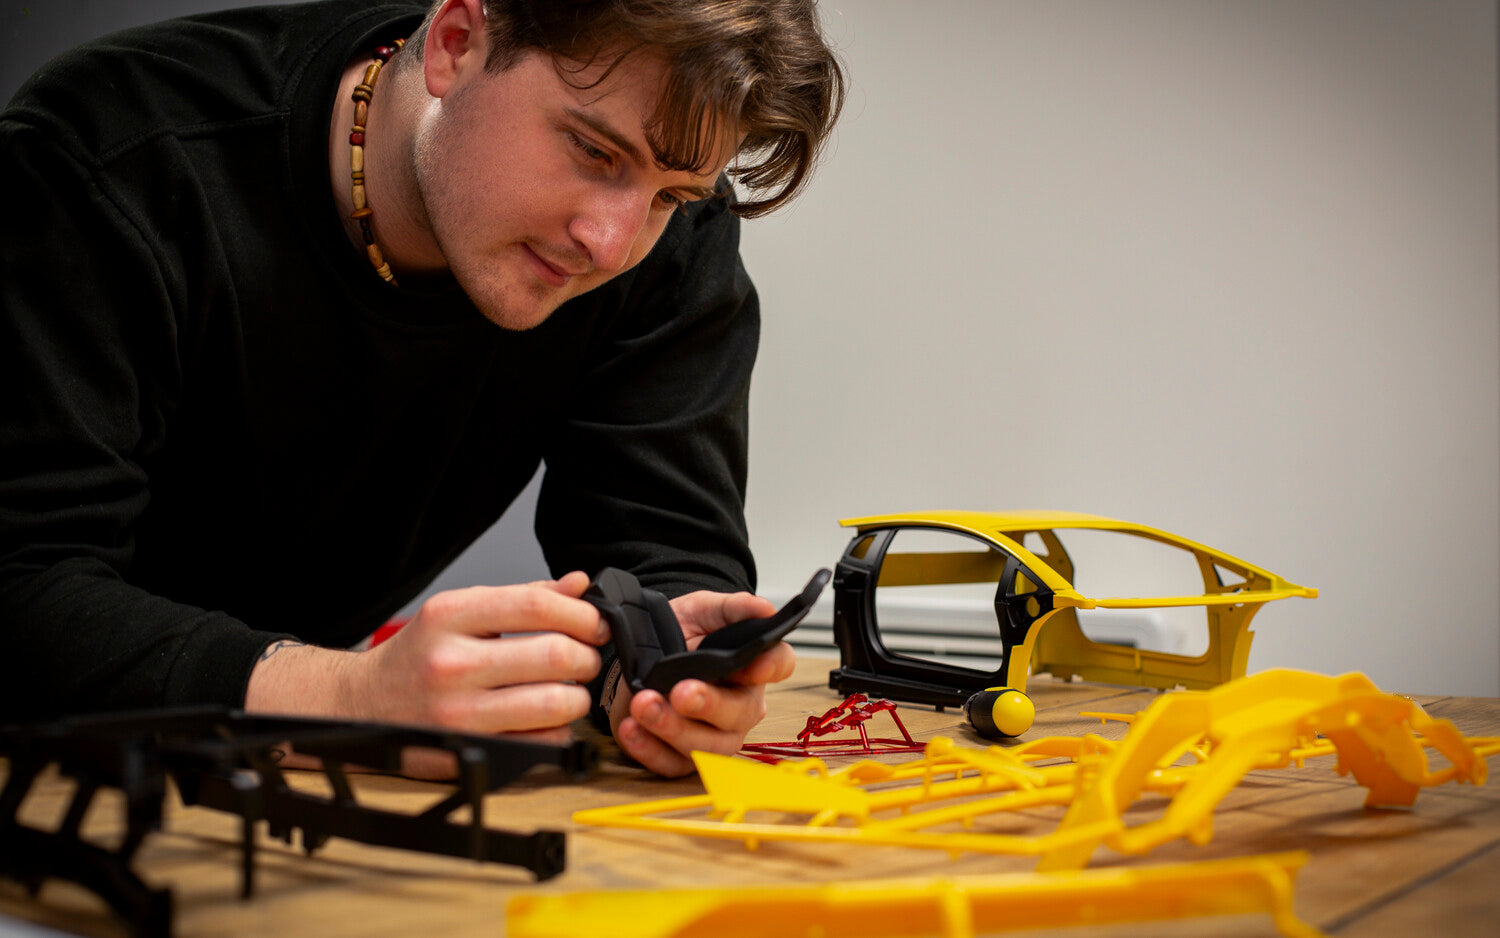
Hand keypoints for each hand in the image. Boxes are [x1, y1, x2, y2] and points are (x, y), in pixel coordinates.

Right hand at [246, 572, 608, 776]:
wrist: (360, 706)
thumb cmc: (418, 656)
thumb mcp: (460, 612)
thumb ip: (524, 597)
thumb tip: (580, 585)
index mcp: (449, 617)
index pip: (538, 606)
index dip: (582, 614)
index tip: (594, 623)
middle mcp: (451, 664)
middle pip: (556, 655)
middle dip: (586, 657)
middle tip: (584, 657)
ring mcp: (459, 713)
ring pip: (556, 703)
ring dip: (576, 697)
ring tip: (565, 688)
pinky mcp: (470, 751)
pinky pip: (543, 742)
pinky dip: (557, 730)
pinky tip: (543, 718)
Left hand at [605, 589, 796, 776]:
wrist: (636, 657)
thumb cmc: (677, 634)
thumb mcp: (701, 610)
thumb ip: (732, 608)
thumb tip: (764, 609)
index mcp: (751, 667)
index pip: (778, 665)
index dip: (770, 667)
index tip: (753, 666)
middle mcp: (739, 705)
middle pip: (741, 714)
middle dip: (710, 705)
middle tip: (682, 691)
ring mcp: (713, 735)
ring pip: (708, 747)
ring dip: (674, 728)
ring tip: (643, 705)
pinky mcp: (681, 756)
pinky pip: (672, 765)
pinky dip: (649, 749)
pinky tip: (632, 728)